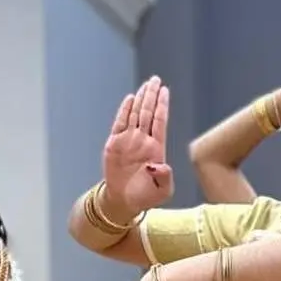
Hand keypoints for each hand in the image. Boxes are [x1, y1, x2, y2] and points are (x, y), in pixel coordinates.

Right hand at [102, 77, 174, 216]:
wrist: (124, 200)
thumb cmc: (146, 196)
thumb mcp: (162, 190)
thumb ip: (165, 177)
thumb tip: (160, 165)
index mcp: (156, 148)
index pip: (159, 122)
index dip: (162, 106)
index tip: (165, 90)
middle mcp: (143, 140)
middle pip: (148, 113)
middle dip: (152, 95)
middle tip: (155, 79)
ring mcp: (129, 140)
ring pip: (136, 114)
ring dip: (141, 99)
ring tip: (146, 84)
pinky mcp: (115, 143)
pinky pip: (120, 123)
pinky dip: (124, 111)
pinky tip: (130, 99)